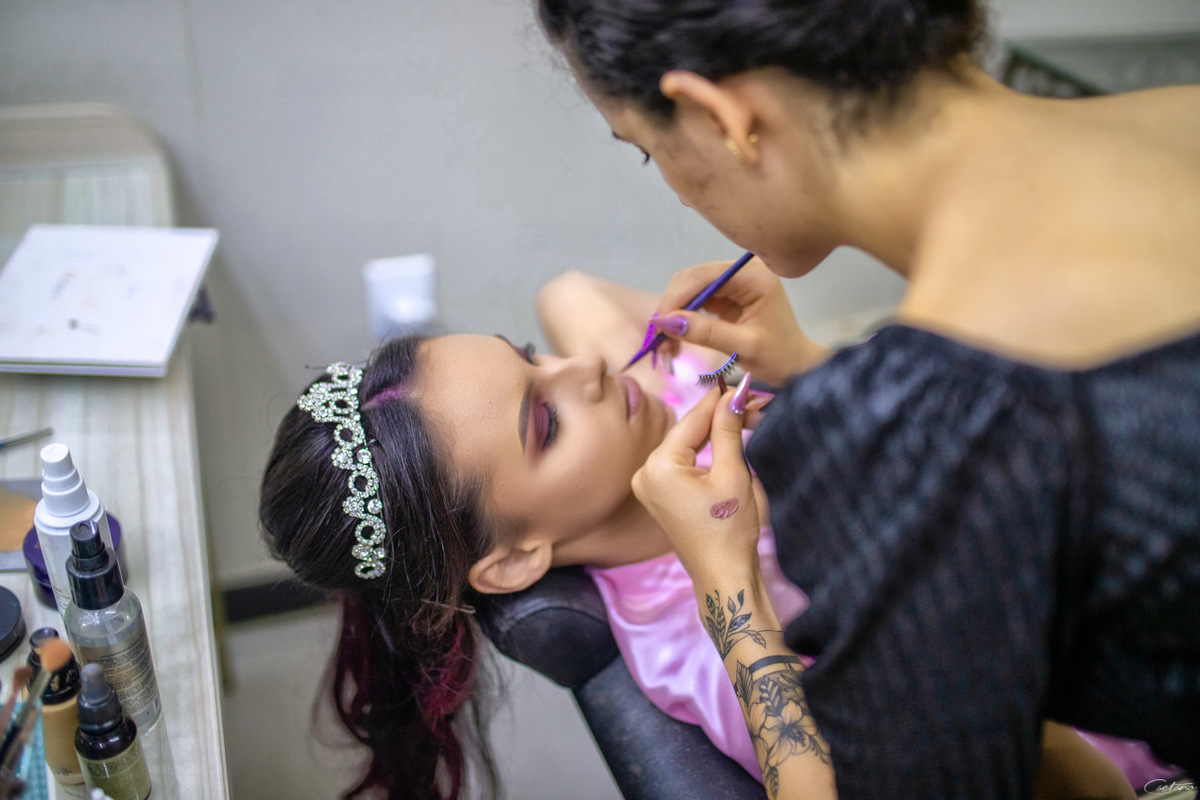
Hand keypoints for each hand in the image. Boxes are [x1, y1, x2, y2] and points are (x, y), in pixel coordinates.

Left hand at [631, 382, 765, 584]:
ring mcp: (649, 486)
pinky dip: (704, 453)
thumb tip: (733, 395)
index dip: (720, 401)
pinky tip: (725, 442)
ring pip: (686, 446)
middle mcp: (645, 473)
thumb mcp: (733, 474)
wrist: (723, 576)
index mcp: (658, 466)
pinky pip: (682, 463)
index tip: (742, 382)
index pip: (692, 420)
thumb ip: (728, 430)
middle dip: (717, 417)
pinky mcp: (659, 496)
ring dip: (712, 433)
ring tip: (743, 417)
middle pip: (686, 432)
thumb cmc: (729, 529)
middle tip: (749, 401)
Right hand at [651, 258, 825, 386]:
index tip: (659, 328)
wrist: (795, 365)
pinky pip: (694, 300)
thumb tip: (666, 322)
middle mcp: (742, 270)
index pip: (702, 277)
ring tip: (667, 346)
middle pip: (691, 279)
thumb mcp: (744, 346)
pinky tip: (677, 339)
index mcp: (754, 275)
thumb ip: (706, 332)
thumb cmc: (779, 357)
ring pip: (688, 289)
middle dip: (671, 308)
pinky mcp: (726, 293)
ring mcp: (733, 280)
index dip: (676, 299)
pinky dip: (682, 319)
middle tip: (660, 342)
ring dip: (673, 316)